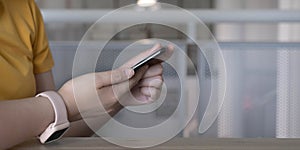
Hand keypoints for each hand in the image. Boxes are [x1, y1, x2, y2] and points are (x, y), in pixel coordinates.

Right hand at [58, 44, 173, 120]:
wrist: (62, 108)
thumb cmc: (75, 93)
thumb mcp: (95, 79)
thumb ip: (115, 76)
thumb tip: (130, 71)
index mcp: (113, 95)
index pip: (133, 80)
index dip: (141, 70)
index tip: (148, 62)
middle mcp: (115, 103)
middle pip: (135, 88)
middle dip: (145, 77)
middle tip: (155, 67)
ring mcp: (112, 106)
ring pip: (130, 93)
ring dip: (139, 83)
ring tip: (146, 73)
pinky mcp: (107, 107)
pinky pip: (123, 97)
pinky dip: (129, 89)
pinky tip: (129, 83)